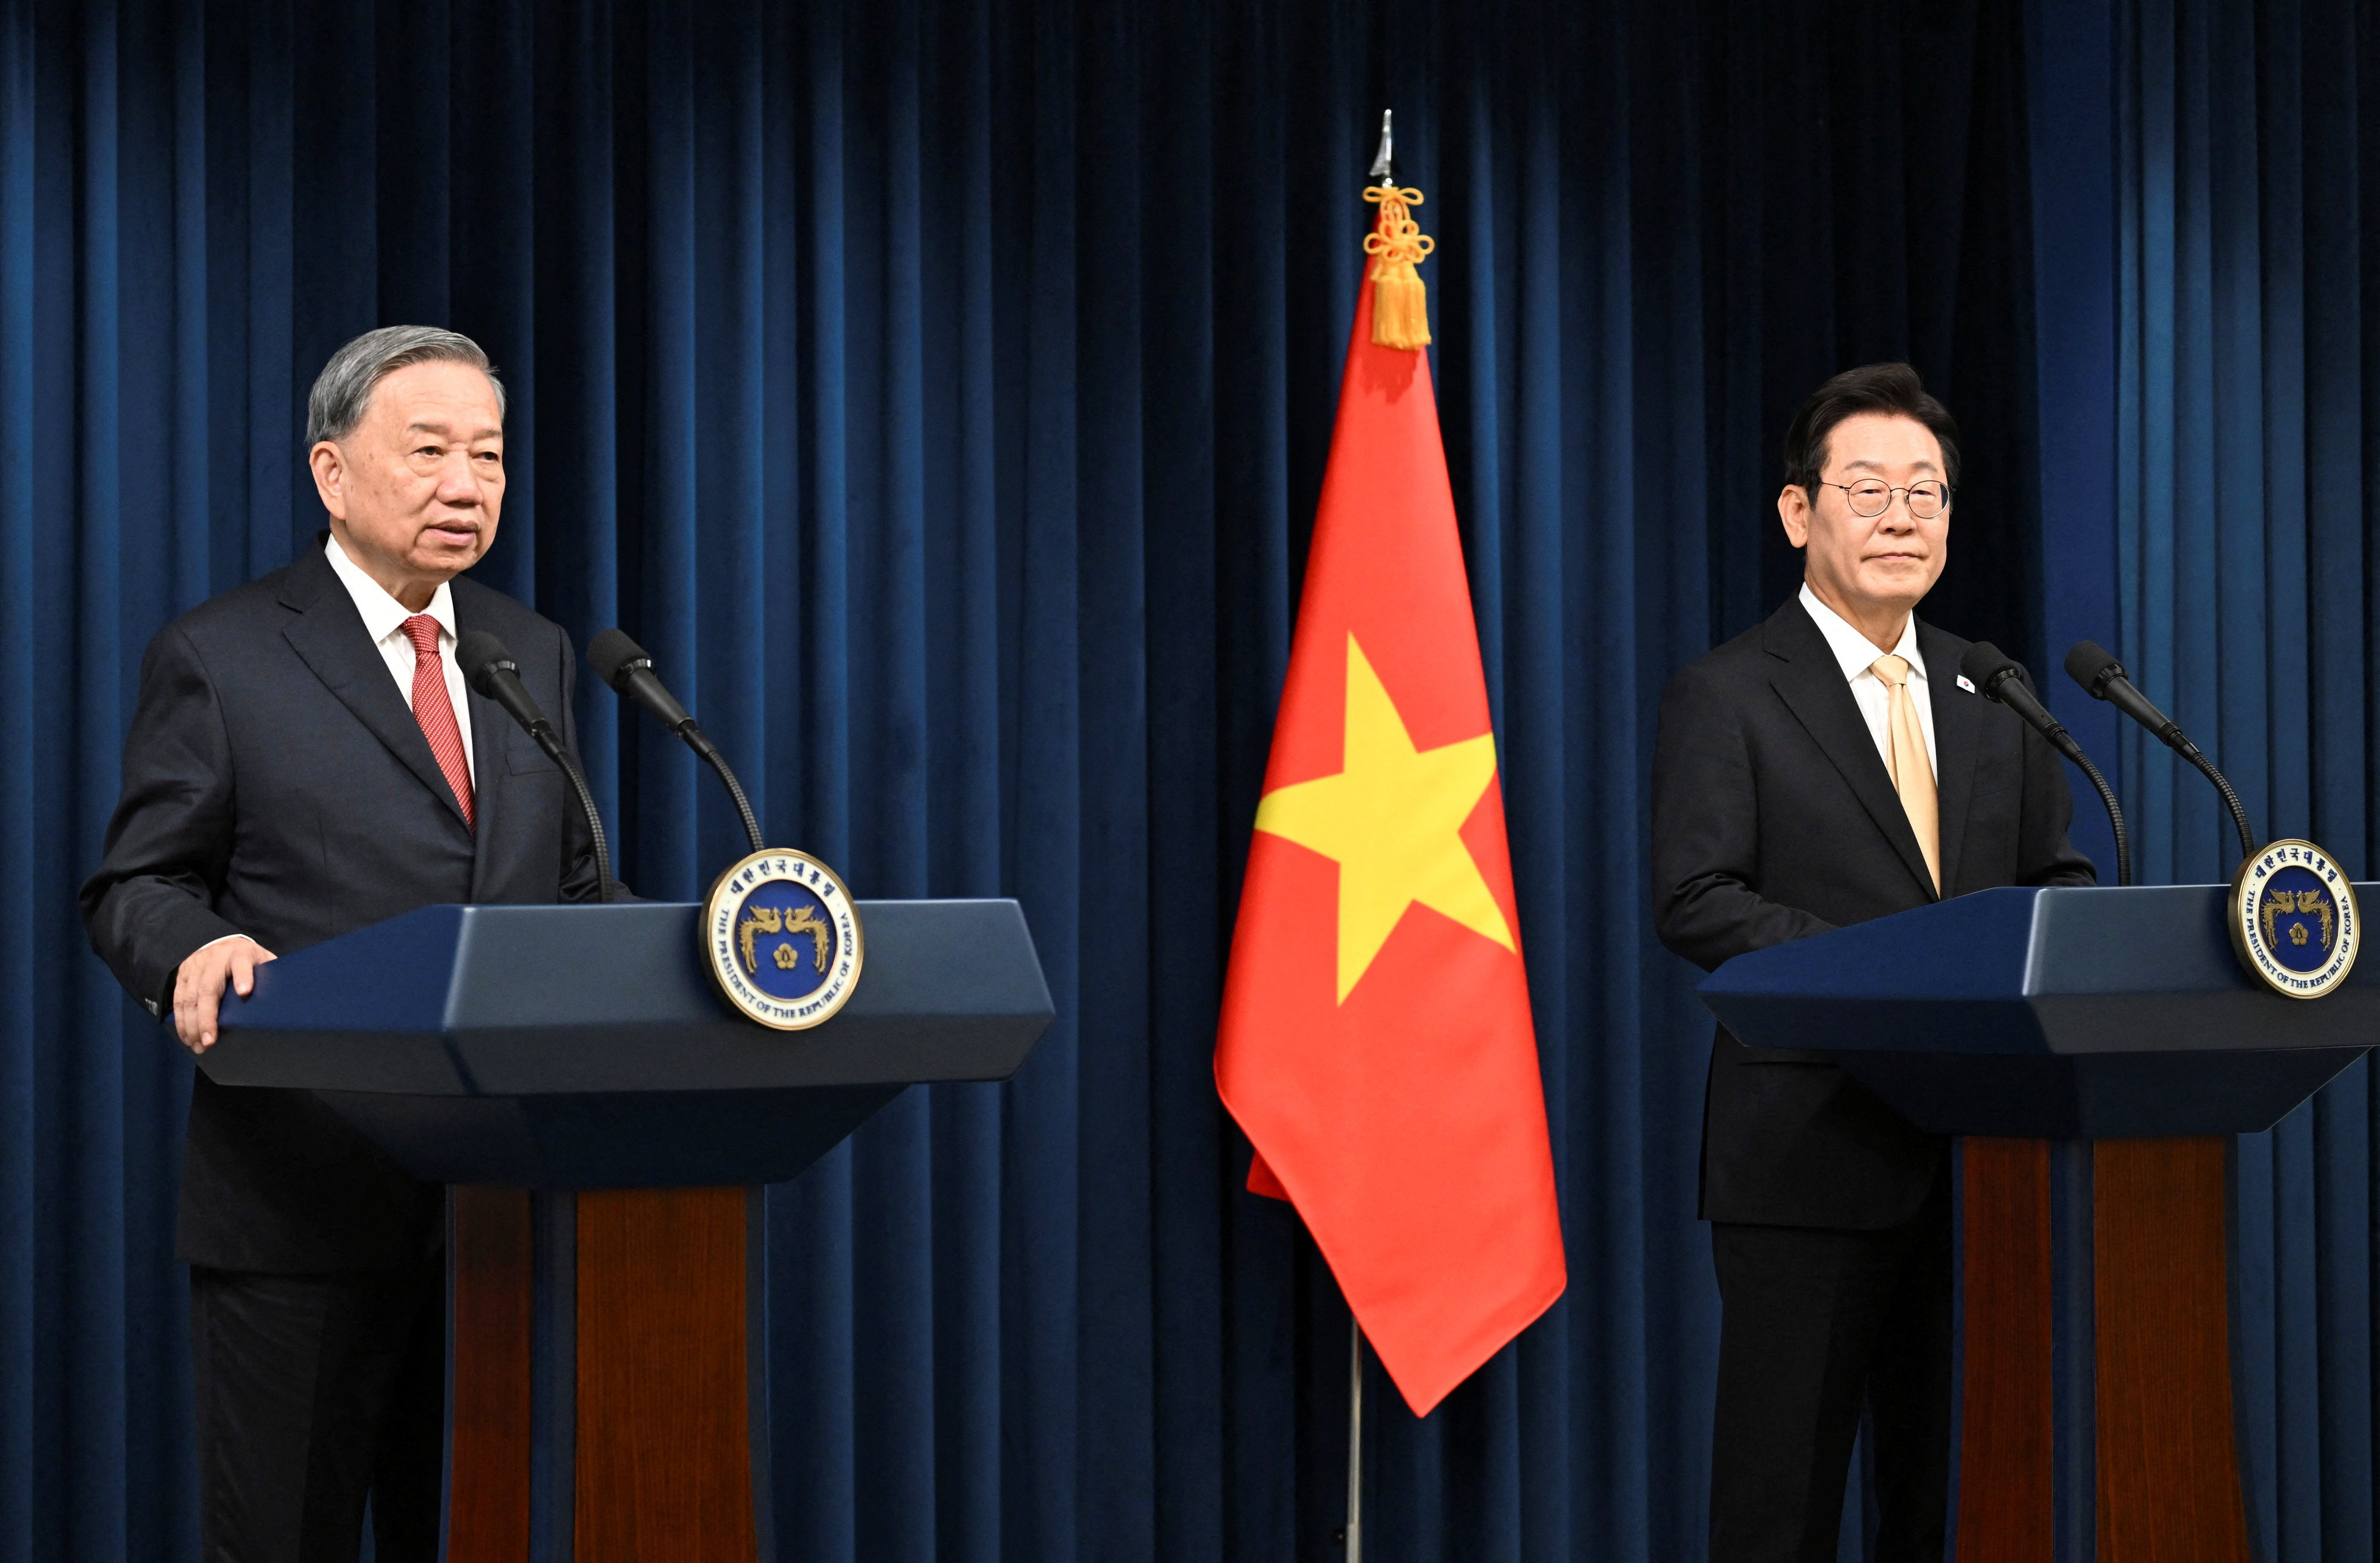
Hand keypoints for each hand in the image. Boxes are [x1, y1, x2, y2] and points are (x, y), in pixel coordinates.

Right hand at [173, 936, 276, 1053]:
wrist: (218, 941)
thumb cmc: (247, 958)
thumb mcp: (262, 959)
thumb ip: (269, 975)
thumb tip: (286, 1000)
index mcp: (240, 953)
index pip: (242, 964)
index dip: (244, 977)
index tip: (245, 992)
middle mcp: (215, 960)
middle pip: (208, 988)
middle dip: (208, 1017)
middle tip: (210, 1041)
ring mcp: (195, 967)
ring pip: (189, 998)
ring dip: (192, 1025)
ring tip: (199, 1045)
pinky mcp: (182, 976)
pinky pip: (178, 1000)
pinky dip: (181, 1021)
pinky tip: (187, 1037)